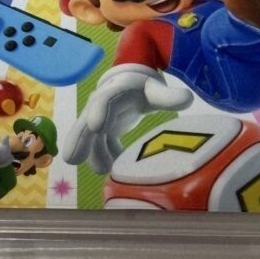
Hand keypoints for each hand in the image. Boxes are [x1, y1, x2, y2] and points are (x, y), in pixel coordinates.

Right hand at [63, 65, 192, 173]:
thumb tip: (188, 98)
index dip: (100, 111)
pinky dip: (106, 157)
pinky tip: (114, 167)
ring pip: (90, 139)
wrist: (131, 89)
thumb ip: (168, 96)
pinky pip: (99, 147)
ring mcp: (98, 120)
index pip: (104, 99)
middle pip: (87, 121)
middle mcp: (101, 105)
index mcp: (115, 91)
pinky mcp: (101, 132)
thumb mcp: (155, 90)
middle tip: (72, 159)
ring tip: (103, 170)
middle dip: (80, 139)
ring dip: (94, 155)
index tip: (97, 127)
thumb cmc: (143, 89)